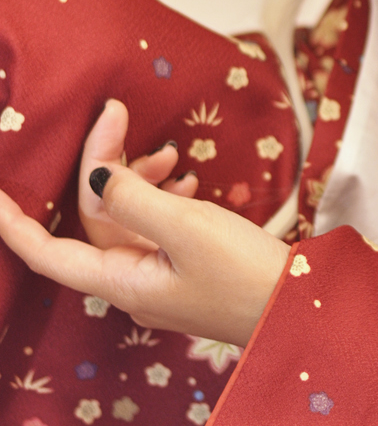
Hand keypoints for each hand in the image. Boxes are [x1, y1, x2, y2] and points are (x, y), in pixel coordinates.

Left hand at [0, 100, 290, 346]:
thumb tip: (96, 178)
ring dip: (140, 180)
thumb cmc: (246, 274)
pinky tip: (186, 180)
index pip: (49, 253)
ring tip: (170, 153)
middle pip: (96, 221)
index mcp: (122, 283)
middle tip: (116, 113)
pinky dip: (164, 199)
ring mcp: (160, 282)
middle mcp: (132, 286)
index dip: (14, 225)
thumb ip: (134, 198)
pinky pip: (157, 231)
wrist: (300, 312)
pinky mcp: (187, 274)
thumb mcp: (187, 228)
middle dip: (103, 167)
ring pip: (128, 222)